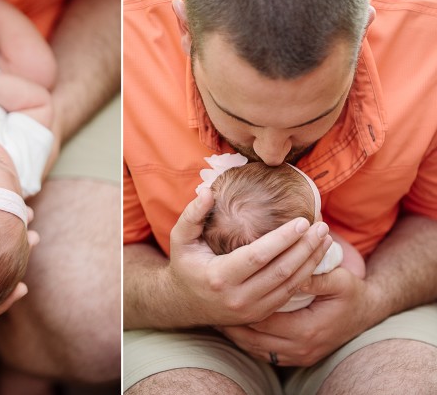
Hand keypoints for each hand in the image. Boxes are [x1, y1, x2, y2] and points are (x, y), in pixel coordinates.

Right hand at [166, 189, 332, 326]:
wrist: (184, 302)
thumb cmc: (185, 264)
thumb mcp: (180, 237)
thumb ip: (192, 214)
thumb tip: (208, 191)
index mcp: (219, 276)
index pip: (258, 256)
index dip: (282, 239)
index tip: (302, 221)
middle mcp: (237, 297)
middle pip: (281, 271)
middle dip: (305, 248)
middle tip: (322, 227)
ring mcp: (251, 310)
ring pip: (290, 285)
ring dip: (311, 262)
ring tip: (326, 240)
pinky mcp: (260, 315)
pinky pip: (289, 295)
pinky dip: (306, 276)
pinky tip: (314, 258)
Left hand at [217, 268, 370, 365]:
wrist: (368, 314)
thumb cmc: (352, 293)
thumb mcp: (340, 281)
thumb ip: (315, 277)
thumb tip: (292, 271)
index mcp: (307, 329)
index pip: (263, 319)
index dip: (241, 307)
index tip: (223, 292)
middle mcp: (299, 348)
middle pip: (253, 338)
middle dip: (230, 322)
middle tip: (209, 306)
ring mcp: (297, 356)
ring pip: (254, 349)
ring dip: (235, 333)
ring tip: (214, 316)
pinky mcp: (296, 358)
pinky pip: (263, 353)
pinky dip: (246, 341)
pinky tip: (234, 326)